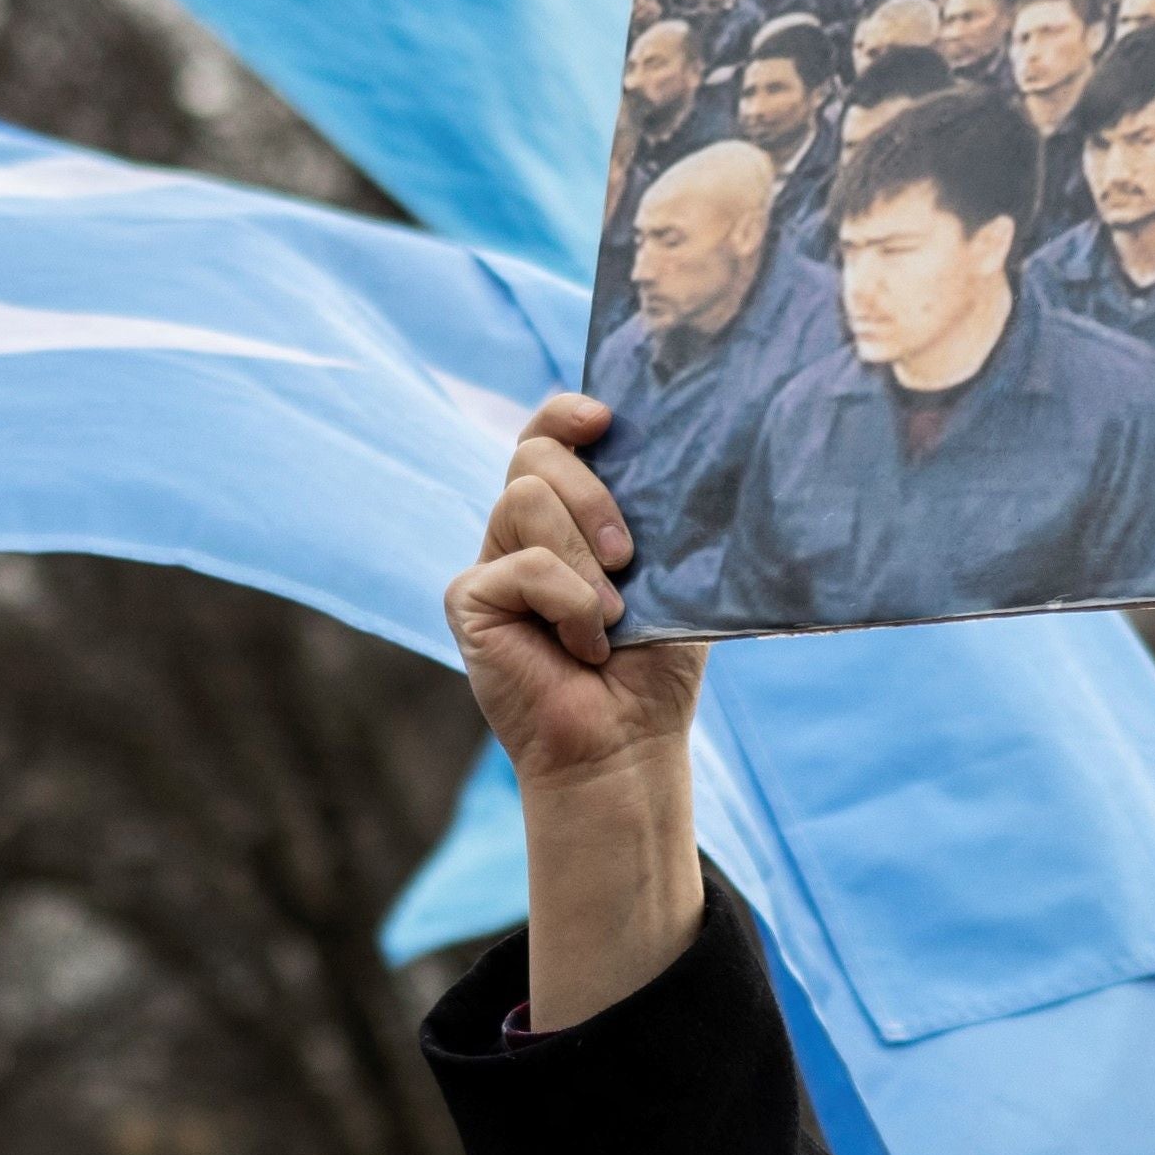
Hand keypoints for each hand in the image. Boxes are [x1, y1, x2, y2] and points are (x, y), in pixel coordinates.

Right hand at [442, 408, 710, 1023]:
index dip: (566, 415)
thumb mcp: (674, 572)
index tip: (606, 422)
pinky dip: (566, 602)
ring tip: (610, 615)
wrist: (628, 740)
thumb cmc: (654, 664)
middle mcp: (521, 531)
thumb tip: (686, 447)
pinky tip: (583, 645)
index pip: (547, 434)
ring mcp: (490, 563)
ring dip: (582, 559)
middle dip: (592, 496)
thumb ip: (663, 512)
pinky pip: (520, 567)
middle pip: (534, 456)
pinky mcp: (468, 600)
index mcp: (567, 514)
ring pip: (524, 500)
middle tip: (627, 558)